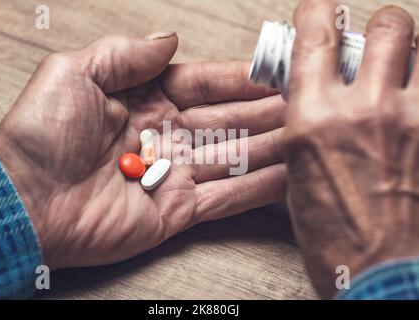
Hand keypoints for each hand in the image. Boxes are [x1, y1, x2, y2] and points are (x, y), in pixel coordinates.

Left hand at [0, 32, 286, 268]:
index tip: (276, 72)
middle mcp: (165, 136)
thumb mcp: (75, 73)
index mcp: (144, 100)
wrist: (24, 202)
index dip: (240, 79)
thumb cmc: (41, 134)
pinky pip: (225, 197)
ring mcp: (174, 175)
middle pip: (227, 120)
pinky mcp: (176, 212)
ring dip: (271, 148)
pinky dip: (257, 188)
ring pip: (234, 157)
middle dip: (266, 112)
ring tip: (307, 137)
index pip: (204, 84)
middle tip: (305, 104)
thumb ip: (126, 54)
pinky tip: (288, 176)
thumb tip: (169, 39)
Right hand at [284, 0, 418, 297]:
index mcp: (315, 120)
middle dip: (379, 29)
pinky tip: (418, 108)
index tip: (321, 13)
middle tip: (375, 49)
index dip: (318, 12)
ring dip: (415, 55)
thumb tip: (315, 92)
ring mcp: (414, 121)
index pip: (317, 34)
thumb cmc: (336, 236)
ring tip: (406, 77)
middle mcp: (366, 110)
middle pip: (387, 25)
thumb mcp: (299, 173)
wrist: (386, 278)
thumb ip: (309, 123)